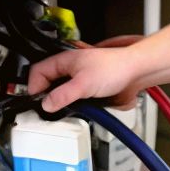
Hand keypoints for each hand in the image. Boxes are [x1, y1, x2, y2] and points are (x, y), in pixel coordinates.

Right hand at [28, 39, 150, 111]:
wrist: (136, 72)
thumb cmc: (114, 68)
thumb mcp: (83, 84)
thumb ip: (63, 95)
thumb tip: (46, 104)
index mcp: (63, 60)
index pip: (37, 72)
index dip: (33, 87)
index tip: (35, 101)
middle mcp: (69, 69)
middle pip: (47, 84)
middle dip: (45, 96)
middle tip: (46, 109)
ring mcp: (78, 79)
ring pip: (60, 93)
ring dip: (60, 102)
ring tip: (61, 110)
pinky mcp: (87, 89)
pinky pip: (73, 99)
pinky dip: (72, 105)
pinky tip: (76, 109)